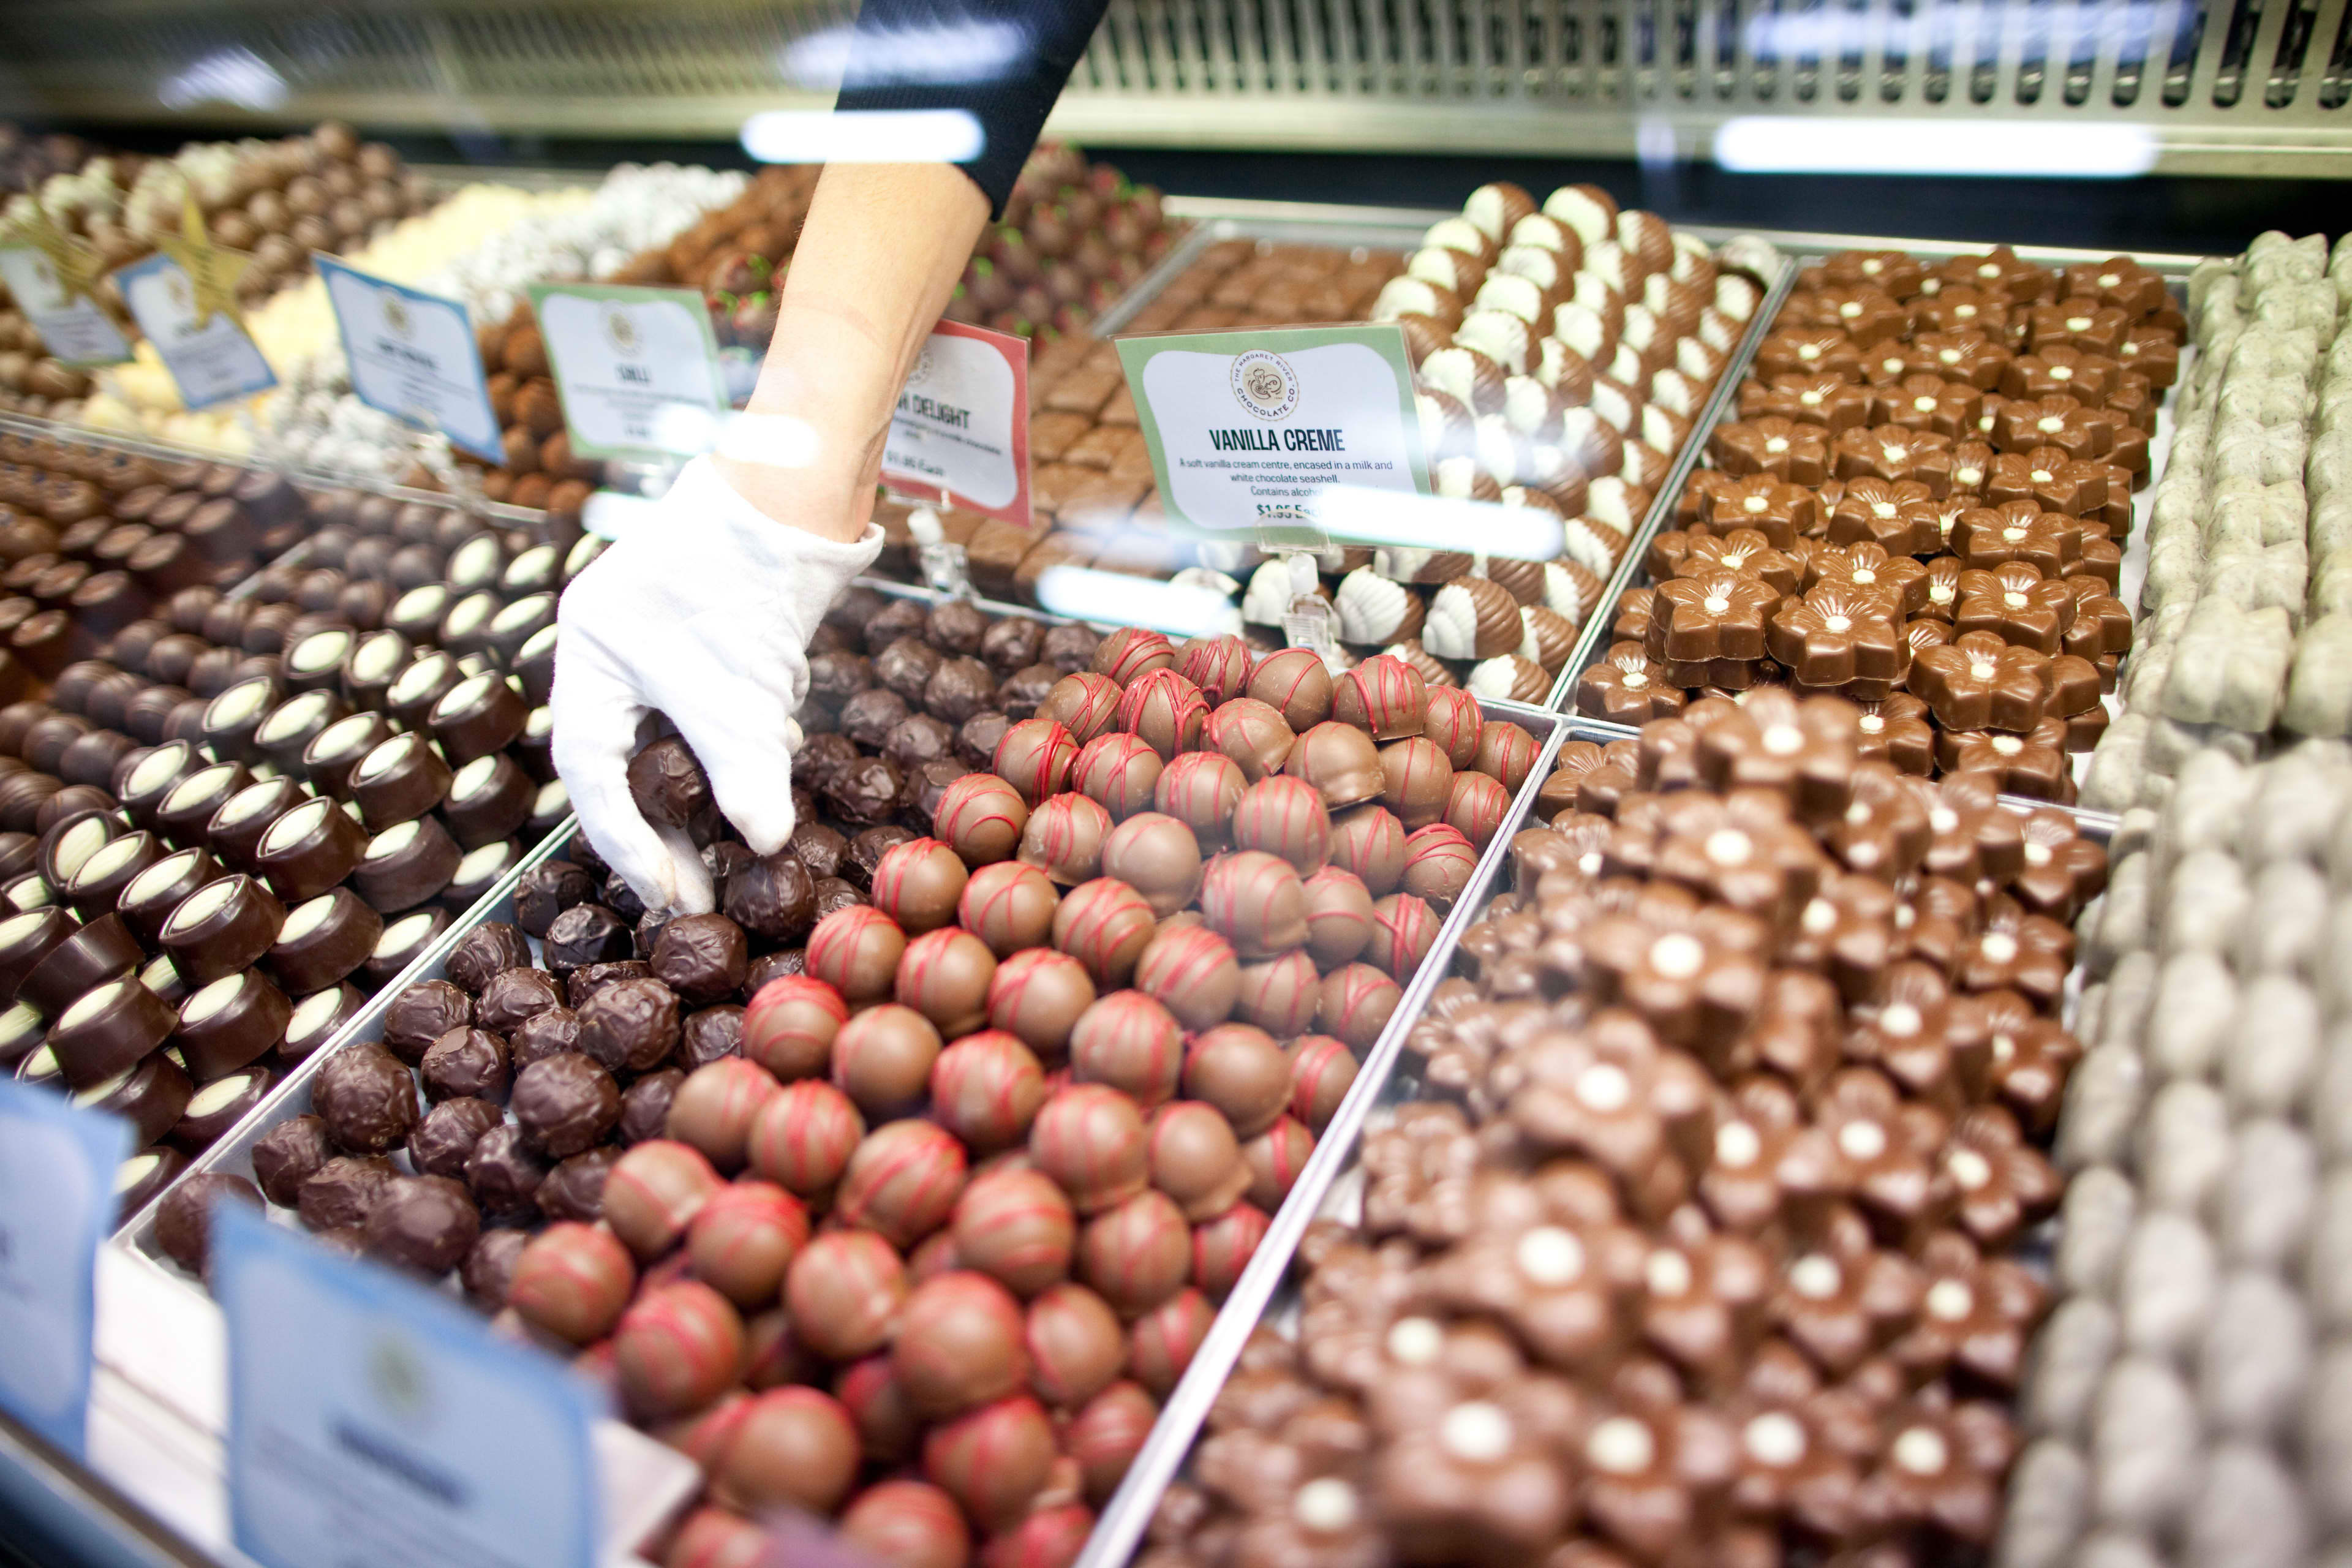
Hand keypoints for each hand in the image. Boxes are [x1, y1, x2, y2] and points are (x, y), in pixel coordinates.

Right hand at [552, 455, 880, 913]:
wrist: (797, 495)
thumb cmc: (750, 578)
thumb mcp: (741, 689)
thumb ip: (744, 769)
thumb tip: (764, 845)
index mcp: (589, 653)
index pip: (590, 771)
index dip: (626, 839)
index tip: (666, 892)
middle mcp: (611, 653)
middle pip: (626, 765)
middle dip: (668, 831)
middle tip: (700, 896)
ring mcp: (657, 648)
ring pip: (674, 745)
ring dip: (715, 786)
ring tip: (751, 829)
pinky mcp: (705, 646)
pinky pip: (711, 716)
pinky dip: (741, 745)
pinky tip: (776, 756)